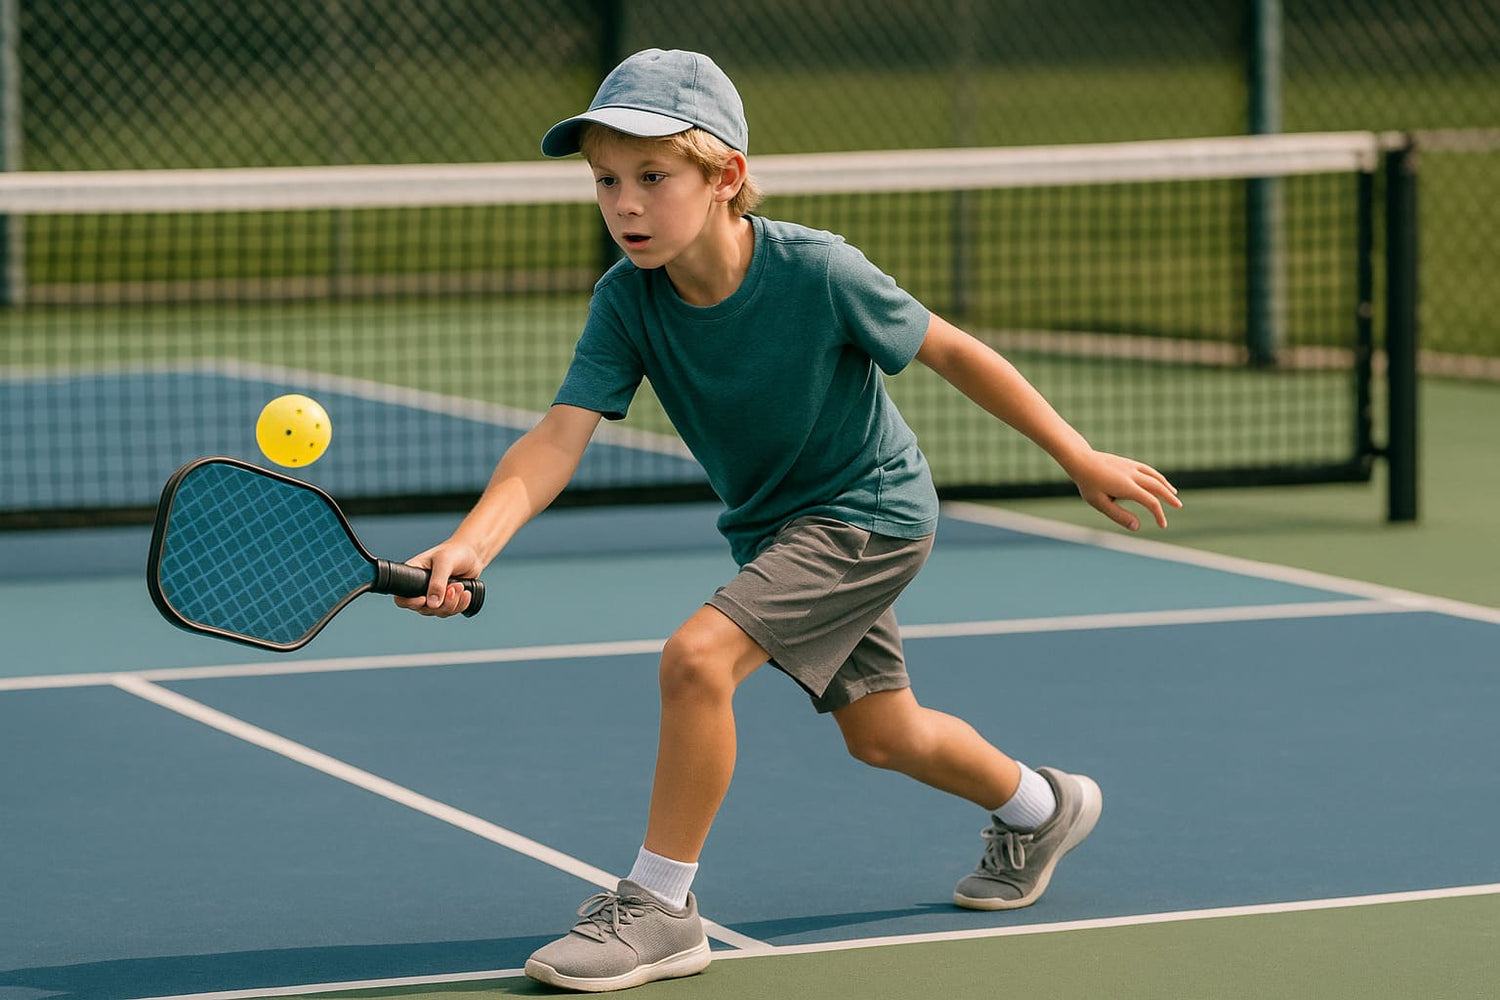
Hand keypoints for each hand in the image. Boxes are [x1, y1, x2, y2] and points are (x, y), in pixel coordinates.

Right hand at [393, 539, 486, 617]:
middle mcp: (421, 589)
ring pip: (439, 612)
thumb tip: (432, 605)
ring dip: (453, 603)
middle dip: (442, 602)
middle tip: (454, 587)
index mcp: (412, 576)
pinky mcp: (447, 600)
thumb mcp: (444, 563)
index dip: (410, 603)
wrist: (472, 554)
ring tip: (461, 586)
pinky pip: (451, 611)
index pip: (401, 598)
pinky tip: (466, 593)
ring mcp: (434, 596)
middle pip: (424, 609)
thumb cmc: (454, 552)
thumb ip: (437, 583)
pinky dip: (461, 605)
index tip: (424, 599)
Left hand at [1066, 450, 1181, 530]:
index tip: (1162, 525)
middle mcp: (1133, 475)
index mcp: (1127, 487)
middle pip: (1157, 487)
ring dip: (1166, 485)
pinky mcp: (1129, 463)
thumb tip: (1137, 527)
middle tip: (1179, 506)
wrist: (1081, 460)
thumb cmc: (1088, 484)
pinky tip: (1159, 481)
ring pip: (1154, 476)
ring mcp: (1132, 467)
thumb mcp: (1100, 503)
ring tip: (1174, 494)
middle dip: (1169, 498)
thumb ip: (1119, 516)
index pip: (1150, 502)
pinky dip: (1157, 477)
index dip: (1159, 514)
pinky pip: (1148, 470)